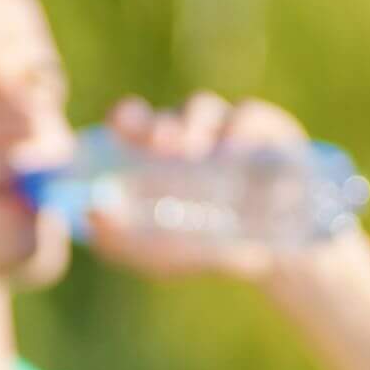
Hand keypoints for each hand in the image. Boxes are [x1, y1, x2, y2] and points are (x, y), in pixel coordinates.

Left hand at [87, 92, 367, 285]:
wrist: (278, 258)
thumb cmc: (210, 249)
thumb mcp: (162, 256)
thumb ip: (121, 242)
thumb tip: (91, 217)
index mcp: (162, 157)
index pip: (138, 124)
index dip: (128, 119)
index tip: (120, 123)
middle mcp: (193, 136)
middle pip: (169, 116)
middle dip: (159, 125)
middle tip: (159, 145)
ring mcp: (230, 131)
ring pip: (204, 111)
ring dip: (192, 126)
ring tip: (192, 153)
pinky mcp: (270, 132)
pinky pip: (249, 118)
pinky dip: (238, 129)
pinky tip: (231, 149)